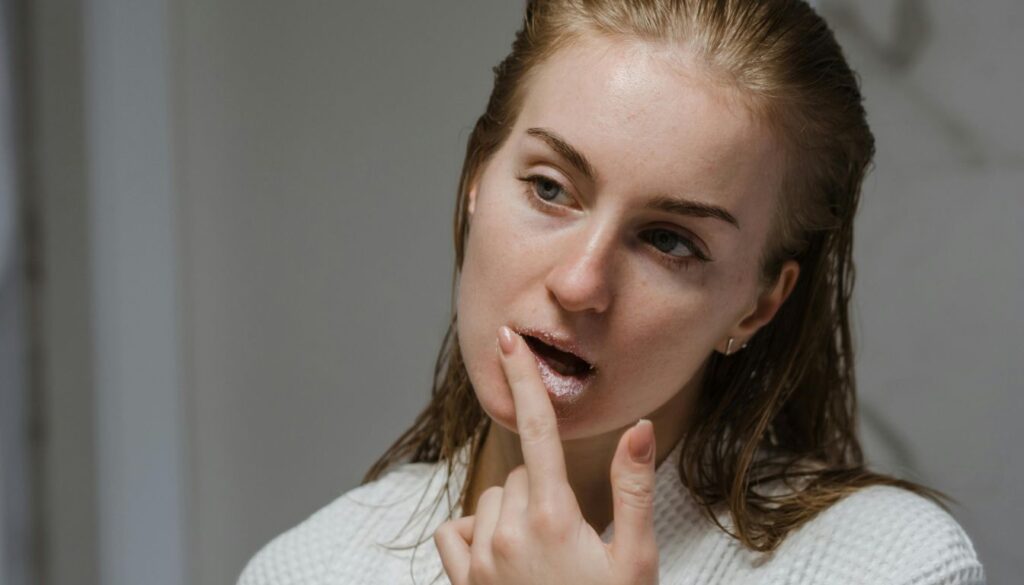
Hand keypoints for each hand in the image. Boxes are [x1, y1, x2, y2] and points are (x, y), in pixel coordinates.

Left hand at [434, 326, 659, 584]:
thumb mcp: (636, 561)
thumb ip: (632, 491)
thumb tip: (638, 427)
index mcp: (555, 518)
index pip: (538, 433)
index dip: (526, 382)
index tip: (508, 340)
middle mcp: (508, 531)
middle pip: (522, 474)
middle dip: (546, 490)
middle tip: (575, 536)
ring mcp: (480, 559)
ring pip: (491, 501)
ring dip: (513, 513)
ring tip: (545, 556)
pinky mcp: (462, 583)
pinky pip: (455, 532)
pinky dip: (475, 535)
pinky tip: (502, 560)